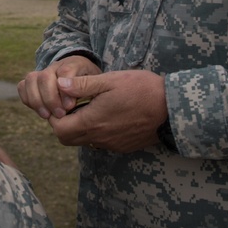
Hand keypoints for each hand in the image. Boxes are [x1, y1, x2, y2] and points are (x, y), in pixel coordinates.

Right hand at [18, 55, 101, 119]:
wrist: (85, 80)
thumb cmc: (93, 87)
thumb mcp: (98, 85)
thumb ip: (85, 87)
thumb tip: (67, 99)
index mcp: (75, 63)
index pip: (65, 72)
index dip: (65, 91)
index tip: (70, 106)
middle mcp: (56, 66)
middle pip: (44, 76)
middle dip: (50, 98)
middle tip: (60, 114)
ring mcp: (43, 73)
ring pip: (30, 80)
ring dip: (37, 100)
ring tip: (47, 115)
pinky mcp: (34, 82)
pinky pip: (23, 86)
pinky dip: (28, 99)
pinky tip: (41, 111)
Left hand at [48, 69, 167, 152]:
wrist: (172, 107)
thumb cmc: (141, 89)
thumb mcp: (110, 80)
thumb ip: (83, 85)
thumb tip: (60, 85)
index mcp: (94, 121)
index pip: (59, 129)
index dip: (54, 116)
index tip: (62, 102)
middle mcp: (100, 137)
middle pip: (67, 139)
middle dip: (63, 124)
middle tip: (71, 105)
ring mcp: (112, 144)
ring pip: (84, 141)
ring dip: (80, 127)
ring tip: (89, 107)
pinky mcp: (123, 146)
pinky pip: (100, 143)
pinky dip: (96, 131)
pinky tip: (107, 114)